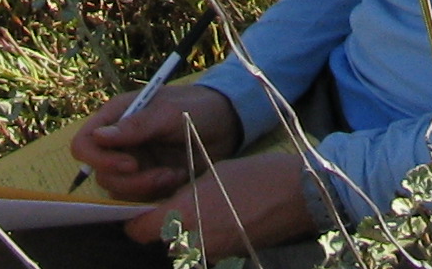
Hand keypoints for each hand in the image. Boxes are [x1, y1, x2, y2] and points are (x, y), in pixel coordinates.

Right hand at [67, 81, 240, 202]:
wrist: (227, 123)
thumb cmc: (196, 107)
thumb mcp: (169, 112)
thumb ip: (136, 125)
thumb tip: (99, 137)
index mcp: (116, 117)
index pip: (84, 143)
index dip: (98, 159)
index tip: (130, 164)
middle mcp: (119, 142)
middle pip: (101, 174)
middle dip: (130, 181)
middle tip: (160, 175)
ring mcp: (133, 163)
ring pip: (118, 190)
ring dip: (145, 188)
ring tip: (173, 175)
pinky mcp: (148, 180)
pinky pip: (139, 198)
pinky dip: (157, 193)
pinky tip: (177, 178)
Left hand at [122, 150, 317, 259]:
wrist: (297, 195)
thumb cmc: (253, 175)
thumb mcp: (211, 175)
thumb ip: (183, 195)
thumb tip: (168, 206)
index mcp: (183, 215)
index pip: (138, 231)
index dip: (134, 220)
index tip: (138, 207)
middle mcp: (193, 241)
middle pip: (160, 240)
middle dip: (161, 225)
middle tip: (171, 203)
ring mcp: (212, 253)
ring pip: (182, 245)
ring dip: (184, 230)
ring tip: (201, 206)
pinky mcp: (229, 256)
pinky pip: (204, 248)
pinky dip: (204, 235)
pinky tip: (219, 215)